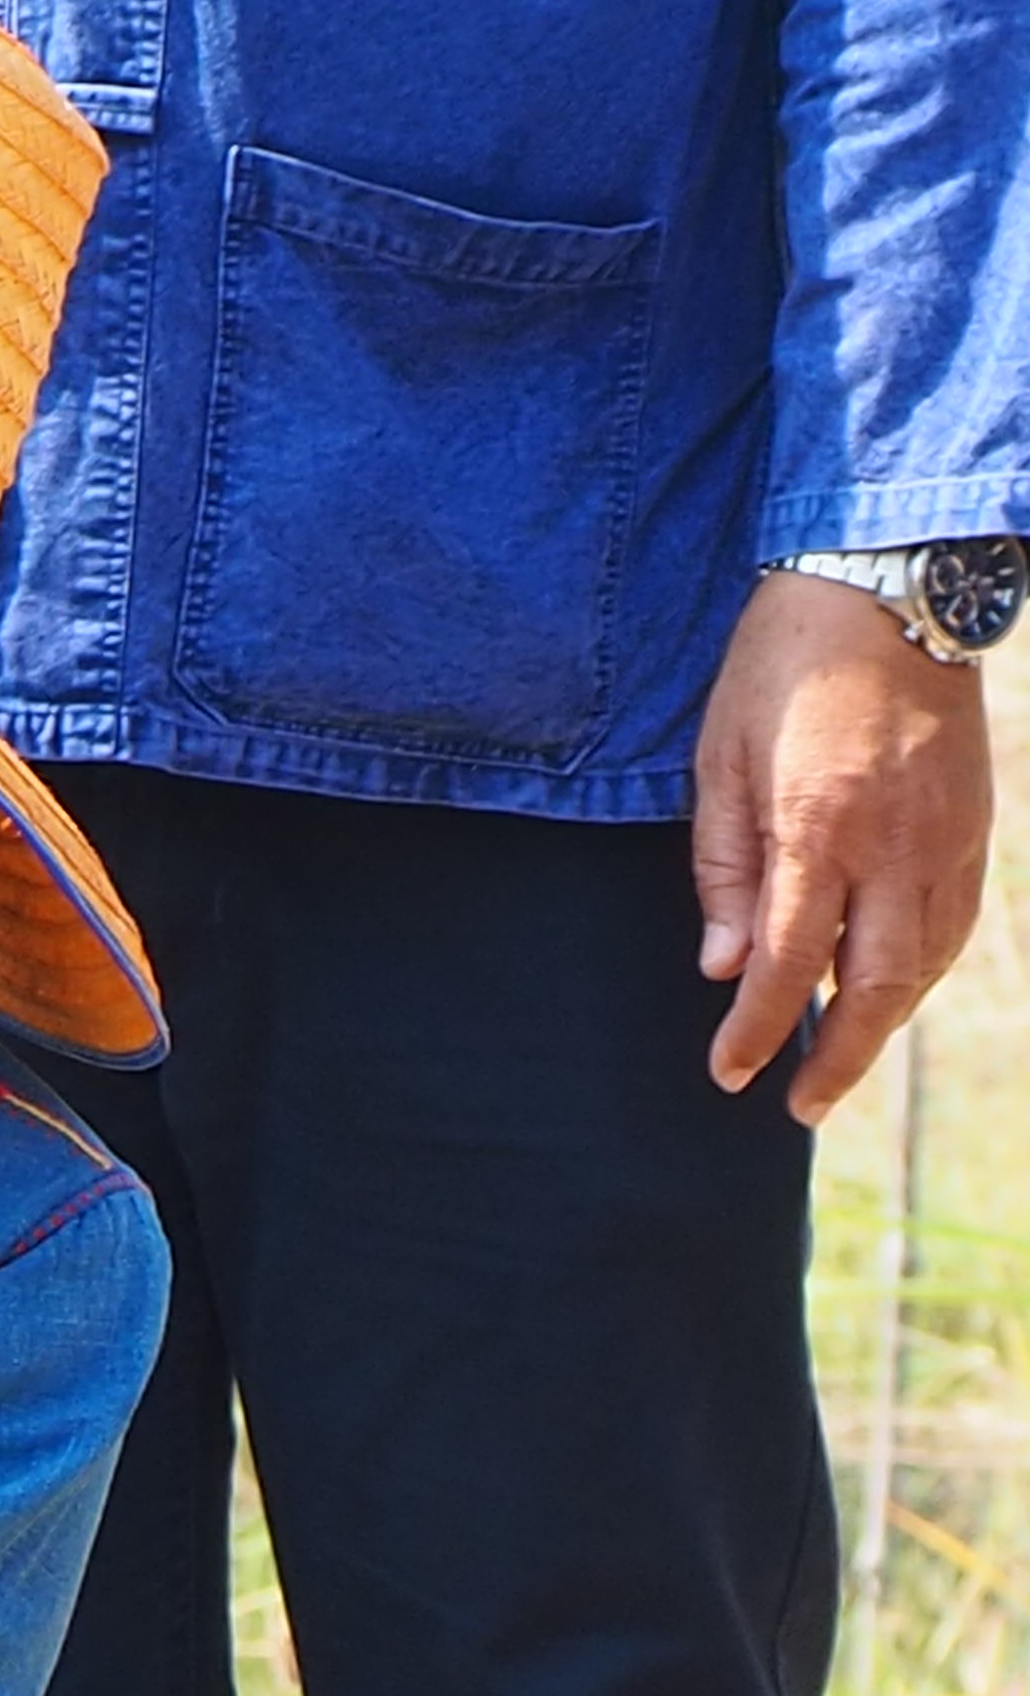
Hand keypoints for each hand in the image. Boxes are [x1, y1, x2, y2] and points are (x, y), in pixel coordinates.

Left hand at [692, 572, 993, 1121]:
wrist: (889, 589)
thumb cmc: (782, 671)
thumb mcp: (720, 762)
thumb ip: (722, 870)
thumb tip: (722, 967)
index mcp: (818, 825)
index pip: (784, 960)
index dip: (755, 1028)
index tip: (729, 1073)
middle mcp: (895, 841)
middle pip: (874, 983)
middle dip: (837, 1056)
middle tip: (798, 1106)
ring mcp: (947, 835)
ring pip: (925, 961)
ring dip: (882, 1022)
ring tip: (836, 1060)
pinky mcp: (976, 824)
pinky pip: (953, 922)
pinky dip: (920, 971)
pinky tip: (887, 992)